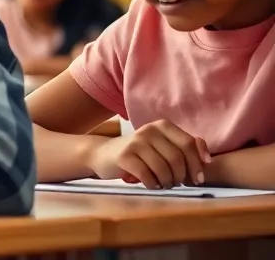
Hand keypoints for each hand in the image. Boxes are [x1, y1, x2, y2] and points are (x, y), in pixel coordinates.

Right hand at [88, 119, 209, 188]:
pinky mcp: (124, 155)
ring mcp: (136, 142)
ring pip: (164, 169)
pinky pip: (148, 175)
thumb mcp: (163, 146)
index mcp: (162, 126)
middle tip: (178, 184)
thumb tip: (207, 159)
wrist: (104, 155)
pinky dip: (153, 185)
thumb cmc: (140, 154)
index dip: (197, 164)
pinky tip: (151, 185)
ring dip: (168, 183)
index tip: (197, 178)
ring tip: (164, 185)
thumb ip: (185, 147)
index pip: (189, 144)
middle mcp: (149, 130)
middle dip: (181, 177)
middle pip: (177, 158)